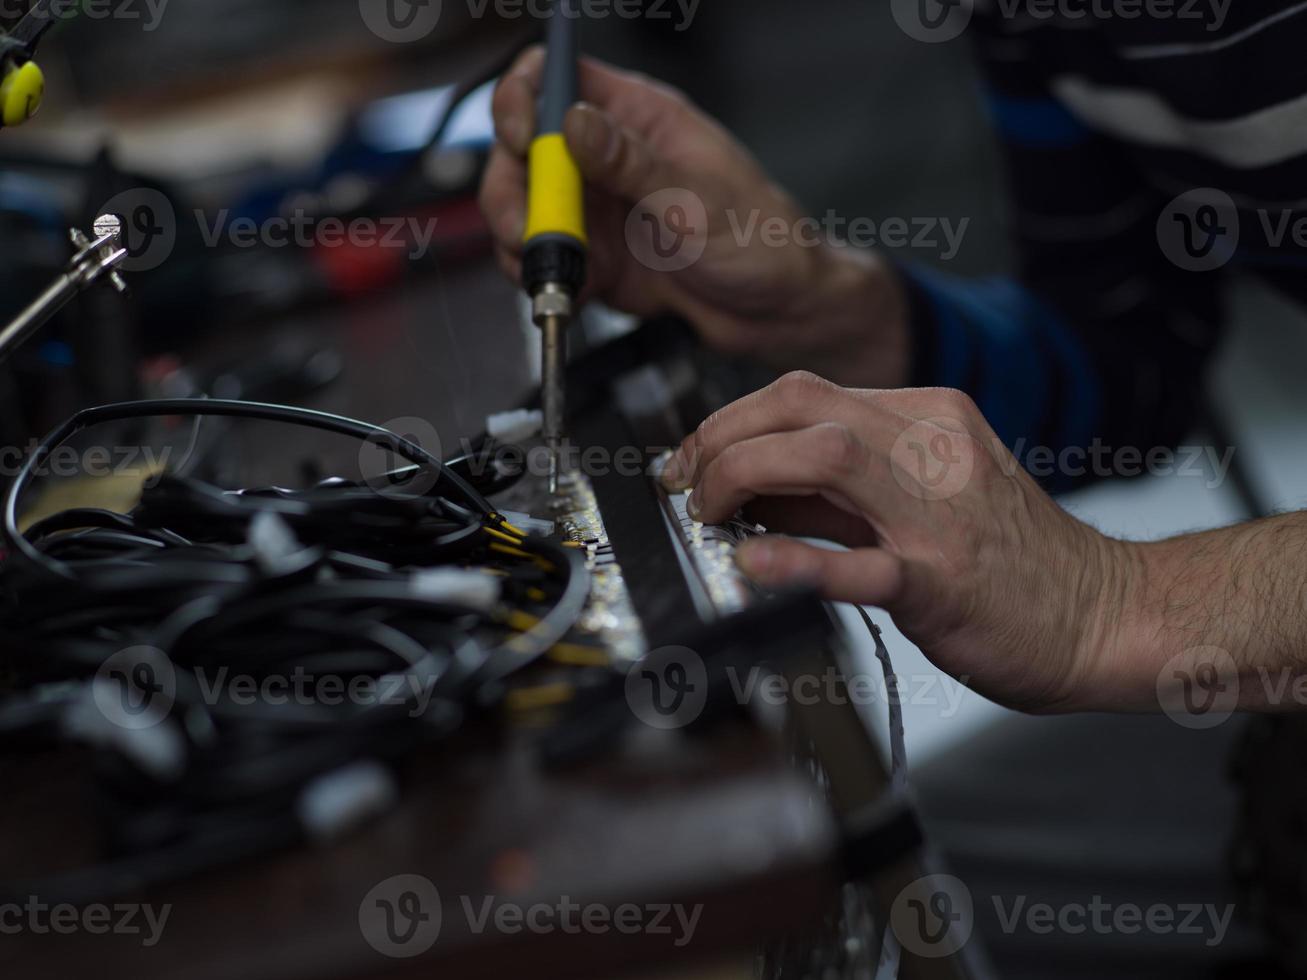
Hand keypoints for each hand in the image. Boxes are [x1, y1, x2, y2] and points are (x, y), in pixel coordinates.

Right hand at [479, 48, 910, 387]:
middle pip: (524, 151)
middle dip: (514, 191)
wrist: (778, 312)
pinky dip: (548, 278)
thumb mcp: (696, 200)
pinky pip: (546, 260)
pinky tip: (578, 290)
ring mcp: (599, 209)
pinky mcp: (595, 257)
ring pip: (527, 209)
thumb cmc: (761, 241)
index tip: (524, 141)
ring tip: (561, 270)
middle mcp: (610, 158)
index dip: (524, 102)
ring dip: (525, 242)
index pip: (557, 81)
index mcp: (639, 118)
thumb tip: (574, 122)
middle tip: (529, 230)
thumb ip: (630, 164)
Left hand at [661, 371, 1138, 712]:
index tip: (694, 457)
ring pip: (824, 456)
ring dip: (742, 476)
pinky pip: (861, 562)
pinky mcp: (943, 579)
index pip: (804, 392)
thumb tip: (750, 494)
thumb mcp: (927, 496)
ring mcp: (939, 511)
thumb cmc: (1012, 563)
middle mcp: (934, 447)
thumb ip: (839, 491)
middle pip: (800, 405)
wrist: (1105, 615)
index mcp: (929, 419)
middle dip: (721, 438)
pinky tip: (754, 566)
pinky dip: (798, 561)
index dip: (730, 421)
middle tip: (686, 483)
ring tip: (709, 514)